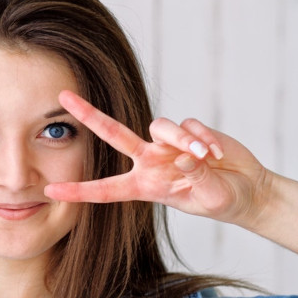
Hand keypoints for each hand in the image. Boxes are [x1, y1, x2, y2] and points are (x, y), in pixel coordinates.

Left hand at [44, 90, 272, 225]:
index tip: (50, 190)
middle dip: (89, 114)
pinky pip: (188, 126)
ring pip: (160, 126)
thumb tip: (182, 156)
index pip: (106, 190)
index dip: (79, 191)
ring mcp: (167, 144)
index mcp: (145, 186)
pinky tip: (220, 154)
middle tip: (63, 96)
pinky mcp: (189, 131)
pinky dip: (205, 138)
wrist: (247, 190)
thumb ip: (195, 178)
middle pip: (113, 133)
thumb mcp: (209, 198)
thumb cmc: (223, 201)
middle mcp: (150, 161)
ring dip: (184, 139)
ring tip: (208, 157)